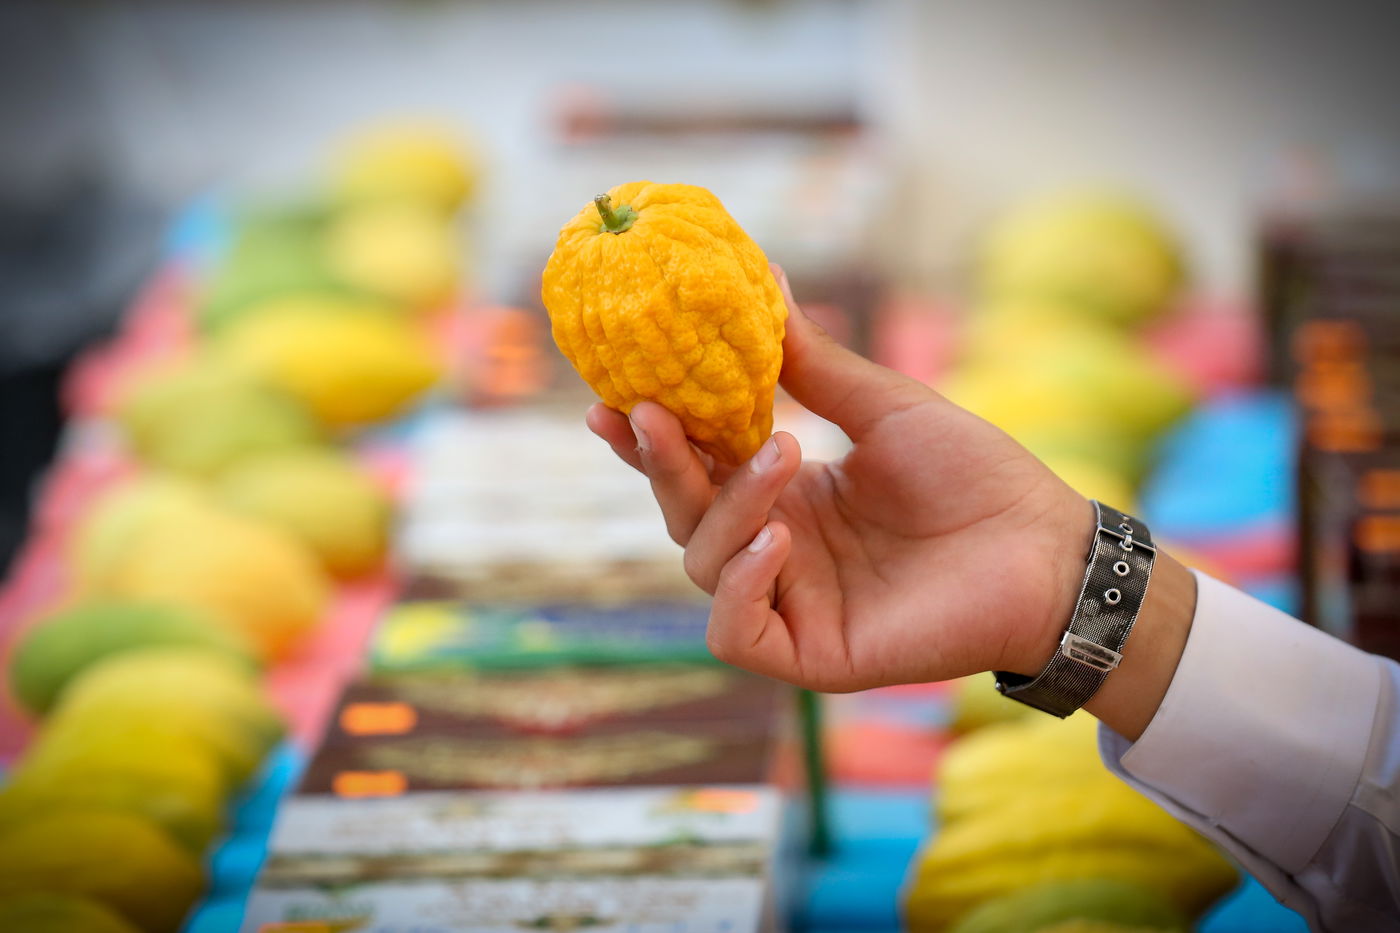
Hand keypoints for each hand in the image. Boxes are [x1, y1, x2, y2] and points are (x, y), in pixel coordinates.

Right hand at [588, 265, 1091, 691]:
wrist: (1043, 548)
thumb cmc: (974, 474)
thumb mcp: (883, 406)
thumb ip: (812, 360)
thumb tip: (762, 277)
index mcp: (786, 492)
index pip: (695, 464)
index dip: (649, 436)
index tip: (611, 394)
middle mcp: (775, 546)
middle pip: (682, 511)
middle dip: (660, 462)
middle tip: (647, 411)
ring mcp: (788, 602)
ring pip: (701, 564)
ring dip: (724, 507)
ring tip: (781, 456)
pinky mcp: (807, 654)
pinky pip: (733, 630)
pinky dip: (739, 585)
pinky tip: (776, 539)